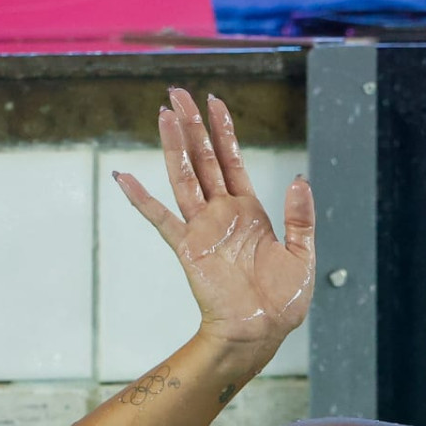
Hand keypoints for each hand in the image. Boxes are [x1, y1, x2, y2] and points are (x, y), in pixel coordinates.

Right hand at [113, 89, 315, 359]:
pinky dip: (141, 198)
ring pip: (184, 178)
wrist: (262, 332)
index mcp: (250, 211)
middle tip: (178, 93)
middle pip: (203, 160)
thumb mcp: (302, 254)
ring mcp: (203, 229)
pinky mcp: (188, 249)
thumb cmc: (283, 300)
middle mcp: (223, 214)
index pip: (232, 160)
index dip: (223, 131)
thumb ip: (300, 217)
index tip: (214, 101)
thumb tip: (300, 178)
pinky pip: (160, 219)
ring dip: (173, 146)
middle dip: (192, 126)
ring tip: (163, 114)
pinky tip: (124, 177)